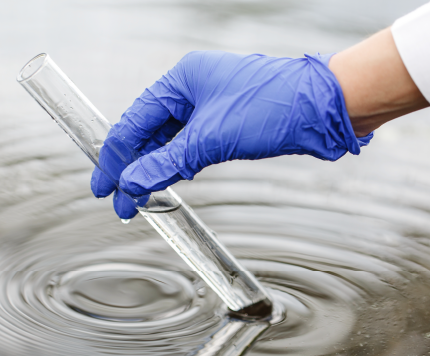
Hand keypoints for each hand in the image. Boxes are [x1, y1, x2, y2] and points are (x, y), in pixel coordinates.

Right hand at [91, 51, 371, 218]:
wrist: (325, 108)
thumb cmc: (274, 107)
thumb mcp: (211, 138)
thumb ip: (167, 162)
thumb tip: (132, 184)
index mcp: (181, 80)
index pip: (134, 121)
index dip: (115, 158)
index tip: (104, 187)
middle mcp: (192, 90)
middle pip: (148, 132)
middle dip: (132, 168)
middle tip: (120, 201)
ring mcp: (209, 105)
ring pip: (168, 140)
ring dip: (154, 169)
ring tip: (140, 198)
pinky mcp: (225, 123)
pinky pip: (189, 145)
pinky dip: (176, 164)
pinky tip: (167, 181)